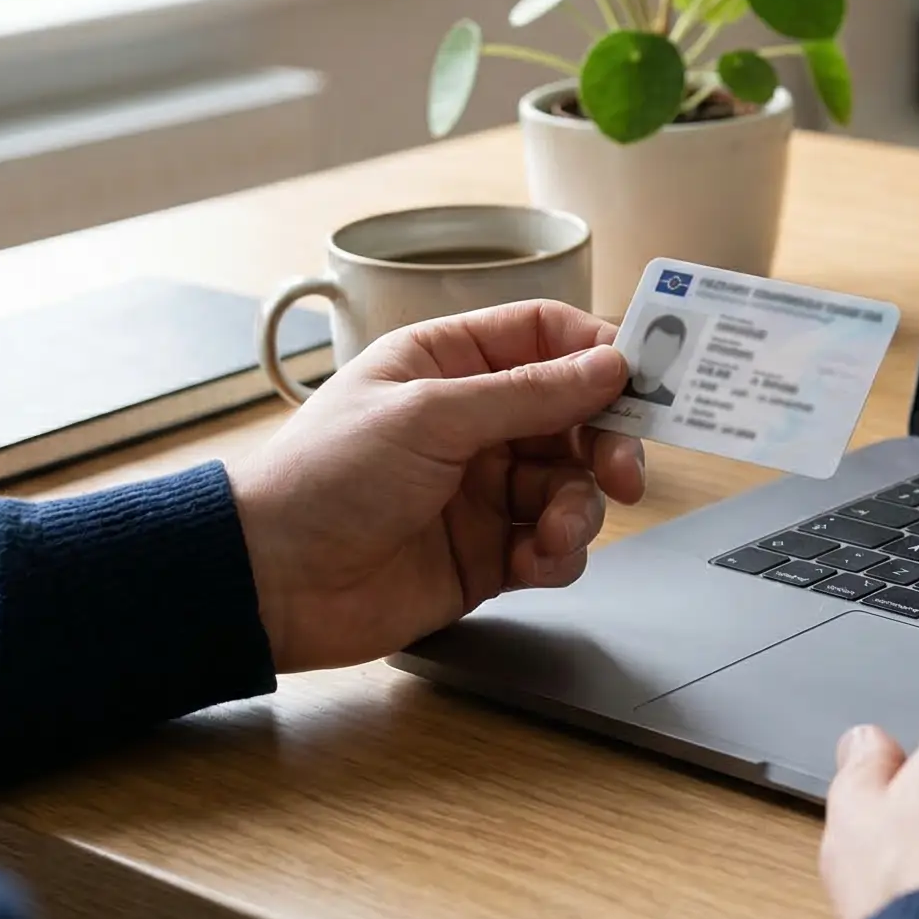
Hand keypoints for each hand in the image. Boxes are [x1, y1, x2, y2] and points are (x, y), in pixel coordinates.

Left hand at [227, 299, 645, 671]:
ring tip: (553, 532)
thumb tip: (610, 364)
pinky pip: (553, 545)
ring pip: (573, 485)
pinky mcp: (488, 553)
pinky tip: (533, 562)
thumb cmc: (324, 477)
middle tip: (625, 473)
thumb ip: (530, 393)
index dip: (601, 351)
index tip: (650, 379)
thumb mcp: (431, 416)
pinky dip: (558, 554)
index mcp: (450, 363)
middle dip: (609, 442)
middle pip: (578, 414)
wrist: (269, 582)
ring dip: (579, 509)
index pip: (548, 336)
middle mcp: (474, 421)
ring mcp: (484, 489)